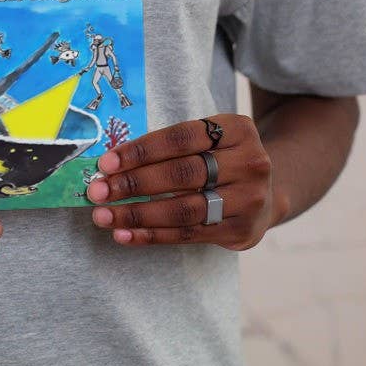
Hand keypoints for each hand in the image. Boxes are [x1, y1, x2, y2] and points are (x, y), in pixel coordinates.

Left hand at [84, 114, 275, 250]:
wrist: (267, 193)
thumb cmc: (221, 160)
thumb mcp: (210, 140)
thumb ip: (171, 147)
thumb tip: (111, 164)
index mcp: (238, 129)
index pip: (182, 138)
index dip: (142, 150)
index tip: (107, 162)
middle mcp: (250, 163)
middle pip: (182, 174)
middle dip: (134, 183)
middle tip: (98, 190)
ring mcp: (248, 199)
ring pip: (184, 209)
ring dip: (138, 214)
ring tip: (104, 216)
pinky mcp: (240, 231)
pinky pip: (188, 235)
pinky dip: (152, 236)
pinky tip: (125, 235)